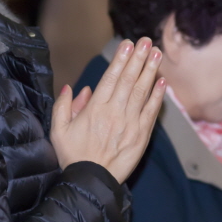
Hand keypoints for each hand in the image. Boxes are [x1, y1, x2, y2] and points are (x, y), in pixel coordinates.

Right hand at [50, 38, 164, 183]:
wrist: (90, 182)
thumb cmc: (72, 155)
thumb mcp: (58, 130)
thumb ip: (64, 106)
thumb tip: (74, 87)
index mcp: (95, 109)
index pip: (110, 78)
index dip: (120, 59)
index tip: (128, 44)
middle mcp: (114, 112)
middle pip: (129, 80)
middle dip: (138, 58)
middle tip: (147, 40)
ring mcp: (130, 123)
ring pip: (141, 92)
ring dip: (150, 71)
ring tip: (156, 53)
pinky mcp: (141, 135)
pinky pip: (151, 112)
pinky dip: (158, 96)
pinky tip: (162, 81)